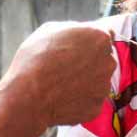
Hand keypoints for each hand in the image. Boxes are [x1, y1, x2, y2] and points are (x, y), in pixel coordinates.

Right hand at [1, 22, 116, 127]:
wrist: (27, 96)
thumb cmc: (35, 59)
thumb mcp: (51, 29)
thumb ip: (75, 28)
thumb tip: (83, 31)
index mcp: (100, 38)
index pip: (102, 37)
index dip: (86, 43)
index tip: (73, 49)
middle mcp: (109, 62)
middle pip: (103, 60)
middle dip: (89, 62)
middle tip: (65, 67)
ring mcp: (104, 87)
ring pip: (97, 82)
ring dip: (84, 82)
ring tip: (60, 84)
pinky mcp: (97, 108)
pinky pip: (89, 102)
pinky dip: (79, 101)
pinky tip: (61, 99)